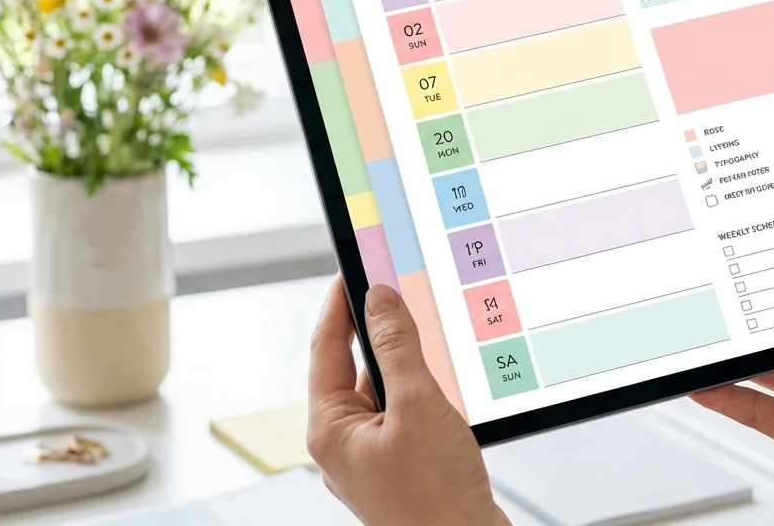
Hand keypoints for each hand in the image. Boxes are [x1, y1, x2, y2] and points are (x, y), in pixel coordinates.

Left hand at [307, 280, 508, 525]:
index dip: (339, 305)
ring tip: (432, 336)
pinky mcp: (404, 468)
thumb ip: (397, 349)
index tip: (351, 271)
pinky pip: (406, 415)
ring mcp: (374, 459)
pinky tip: (447, 382)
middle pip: (354, 369)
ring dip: (407, 366)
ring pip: (385, 393)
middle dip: (379, 333)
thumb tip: (379, 301)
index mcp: (331, 430)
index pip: (326, 349)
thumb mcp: (418, 407)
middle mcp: (346, 445)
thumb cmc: (436, 502)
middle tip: (400, 292)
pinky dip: (424, 394)